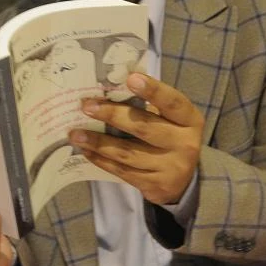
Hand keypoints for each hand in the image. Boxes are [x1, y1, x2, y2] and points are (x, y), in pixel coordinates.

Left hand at [70, 72, 203, 204]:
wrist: (183, 181)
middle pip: (144, 128)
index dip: (153, 90)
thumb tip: (106, 90)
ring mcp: (171, 168)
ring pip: (128, 153)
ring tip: (76, 133)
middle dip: (112, 115)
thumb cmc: (169, 137)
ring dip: (99, 142)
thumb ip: (148, 105)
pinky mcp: (156, 186)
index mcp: (189, 120)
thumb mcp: (170, 120)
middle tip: (87, 106)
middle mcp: (184, 144)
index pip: (172, 102)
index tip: (131, 78)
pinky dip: (102, 160)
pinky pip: (123, 171)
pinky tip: (86, 151)